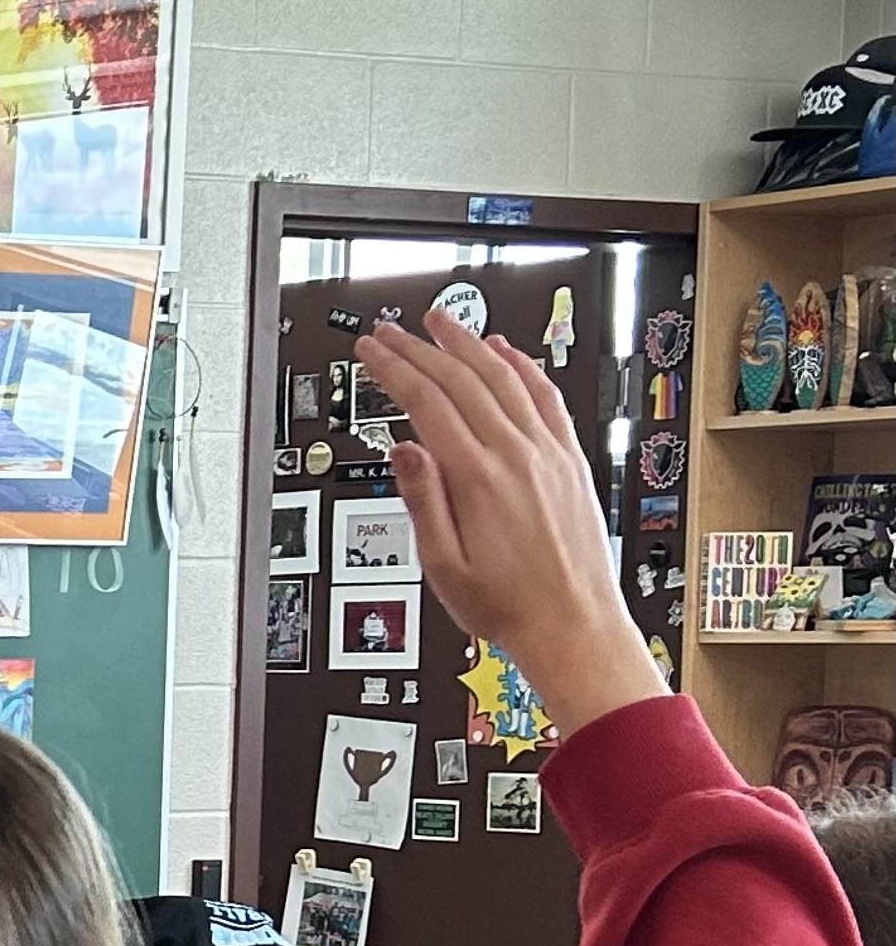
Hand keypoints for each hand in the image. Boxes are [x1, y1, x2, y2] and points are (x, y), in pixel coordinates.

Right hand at [360, 317, 665, 737]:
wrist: (572, 623)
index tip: (373, 351)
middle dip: (422, 348)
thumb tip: (404, 451)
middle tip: (394, 330)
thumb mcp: (442, 565)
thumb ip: (423, 501)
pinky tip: (509, 354)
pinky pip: (547, 398)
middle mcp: (518, 456)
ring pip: (506, 378)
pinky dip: (524, 368)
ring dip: (471, 345)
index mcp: (480, 479)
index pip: (428, 404)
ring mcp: (549, 454)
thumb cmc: (508, 604)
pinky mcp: (570, 461)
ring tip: (445, 322)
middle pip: (464, 381)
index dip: (395, 370)